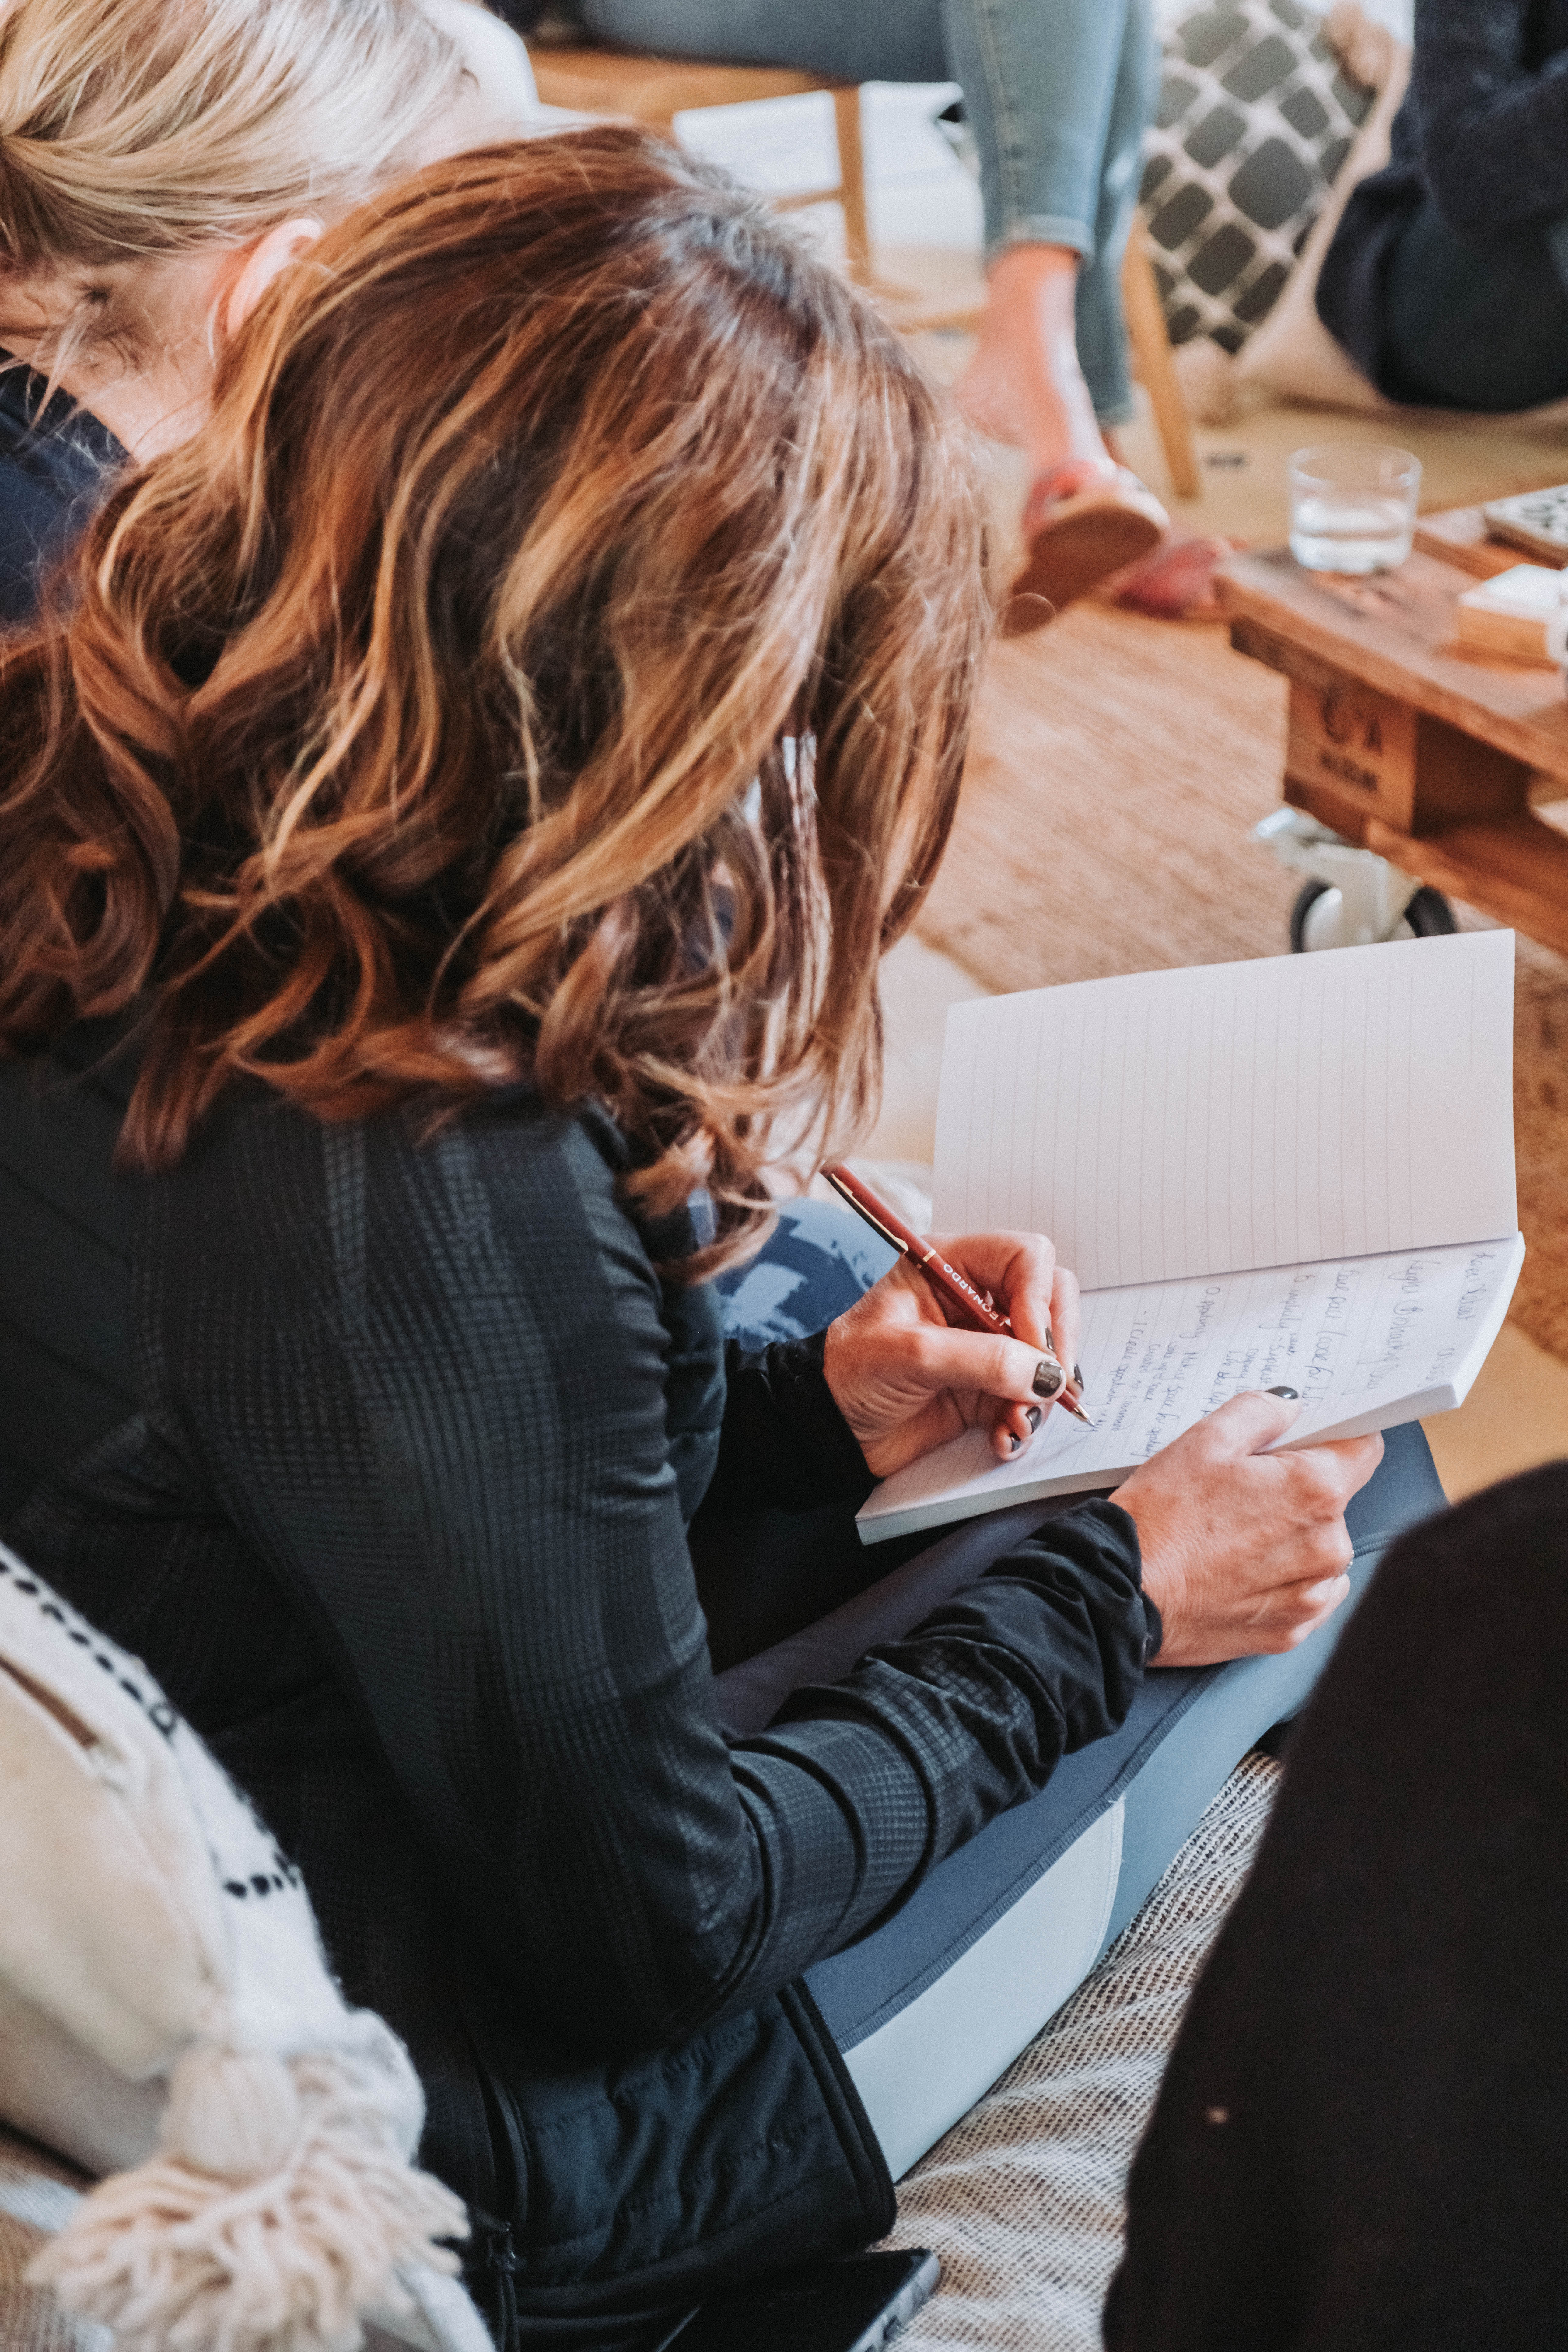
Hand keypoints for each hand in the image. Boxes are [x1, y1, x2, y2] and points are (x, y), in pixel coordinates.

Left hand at [822, 1231, 1080, 1479]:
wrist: (830, 1429)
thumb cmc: (850, 1374)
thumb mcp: (911, 1354)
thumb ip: (982, 1359)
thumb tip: (1047, 1375)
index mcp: (950, 1264)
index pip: (1025, 1258)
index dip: (1039, 1300)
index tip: (1034, 1348)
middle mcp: (975, 1297)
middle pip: (1051, 1300)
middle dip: (1054, 1347)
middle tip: (1046, 1387)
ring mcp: (986, 1343)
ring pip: (1048, 1354)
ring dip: (1042, 1393)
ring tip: (1016, 1424)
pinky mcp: (989, 1386)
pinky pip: (1031, 1397)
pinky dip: (1025, 1420)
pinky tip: (1005, 1439)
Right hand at [1113, 1390, 1381, 1665]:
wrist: (1122, 1593)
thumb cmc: (1159, 1517)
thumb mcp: (1203, 1440)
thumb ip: (1260, 1412)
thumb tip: (1290, 1409)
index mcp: (1316, 1491)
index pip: (1363, 1448)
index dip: (1337, 1437)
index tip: (1309, 1441)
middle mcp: (1329, 1547)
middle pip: (1335, 1501)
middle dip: (1298, 1491)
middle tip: (1242, 1491)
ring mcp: (1312, 1594)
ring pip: (1320, 1550)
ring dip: (1291, 1538)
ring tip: (1231, 1536)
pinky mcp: (1291, 1631)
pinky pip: (1305, 1593)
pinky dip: (1281, 1580)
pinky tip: (1237, 1571)